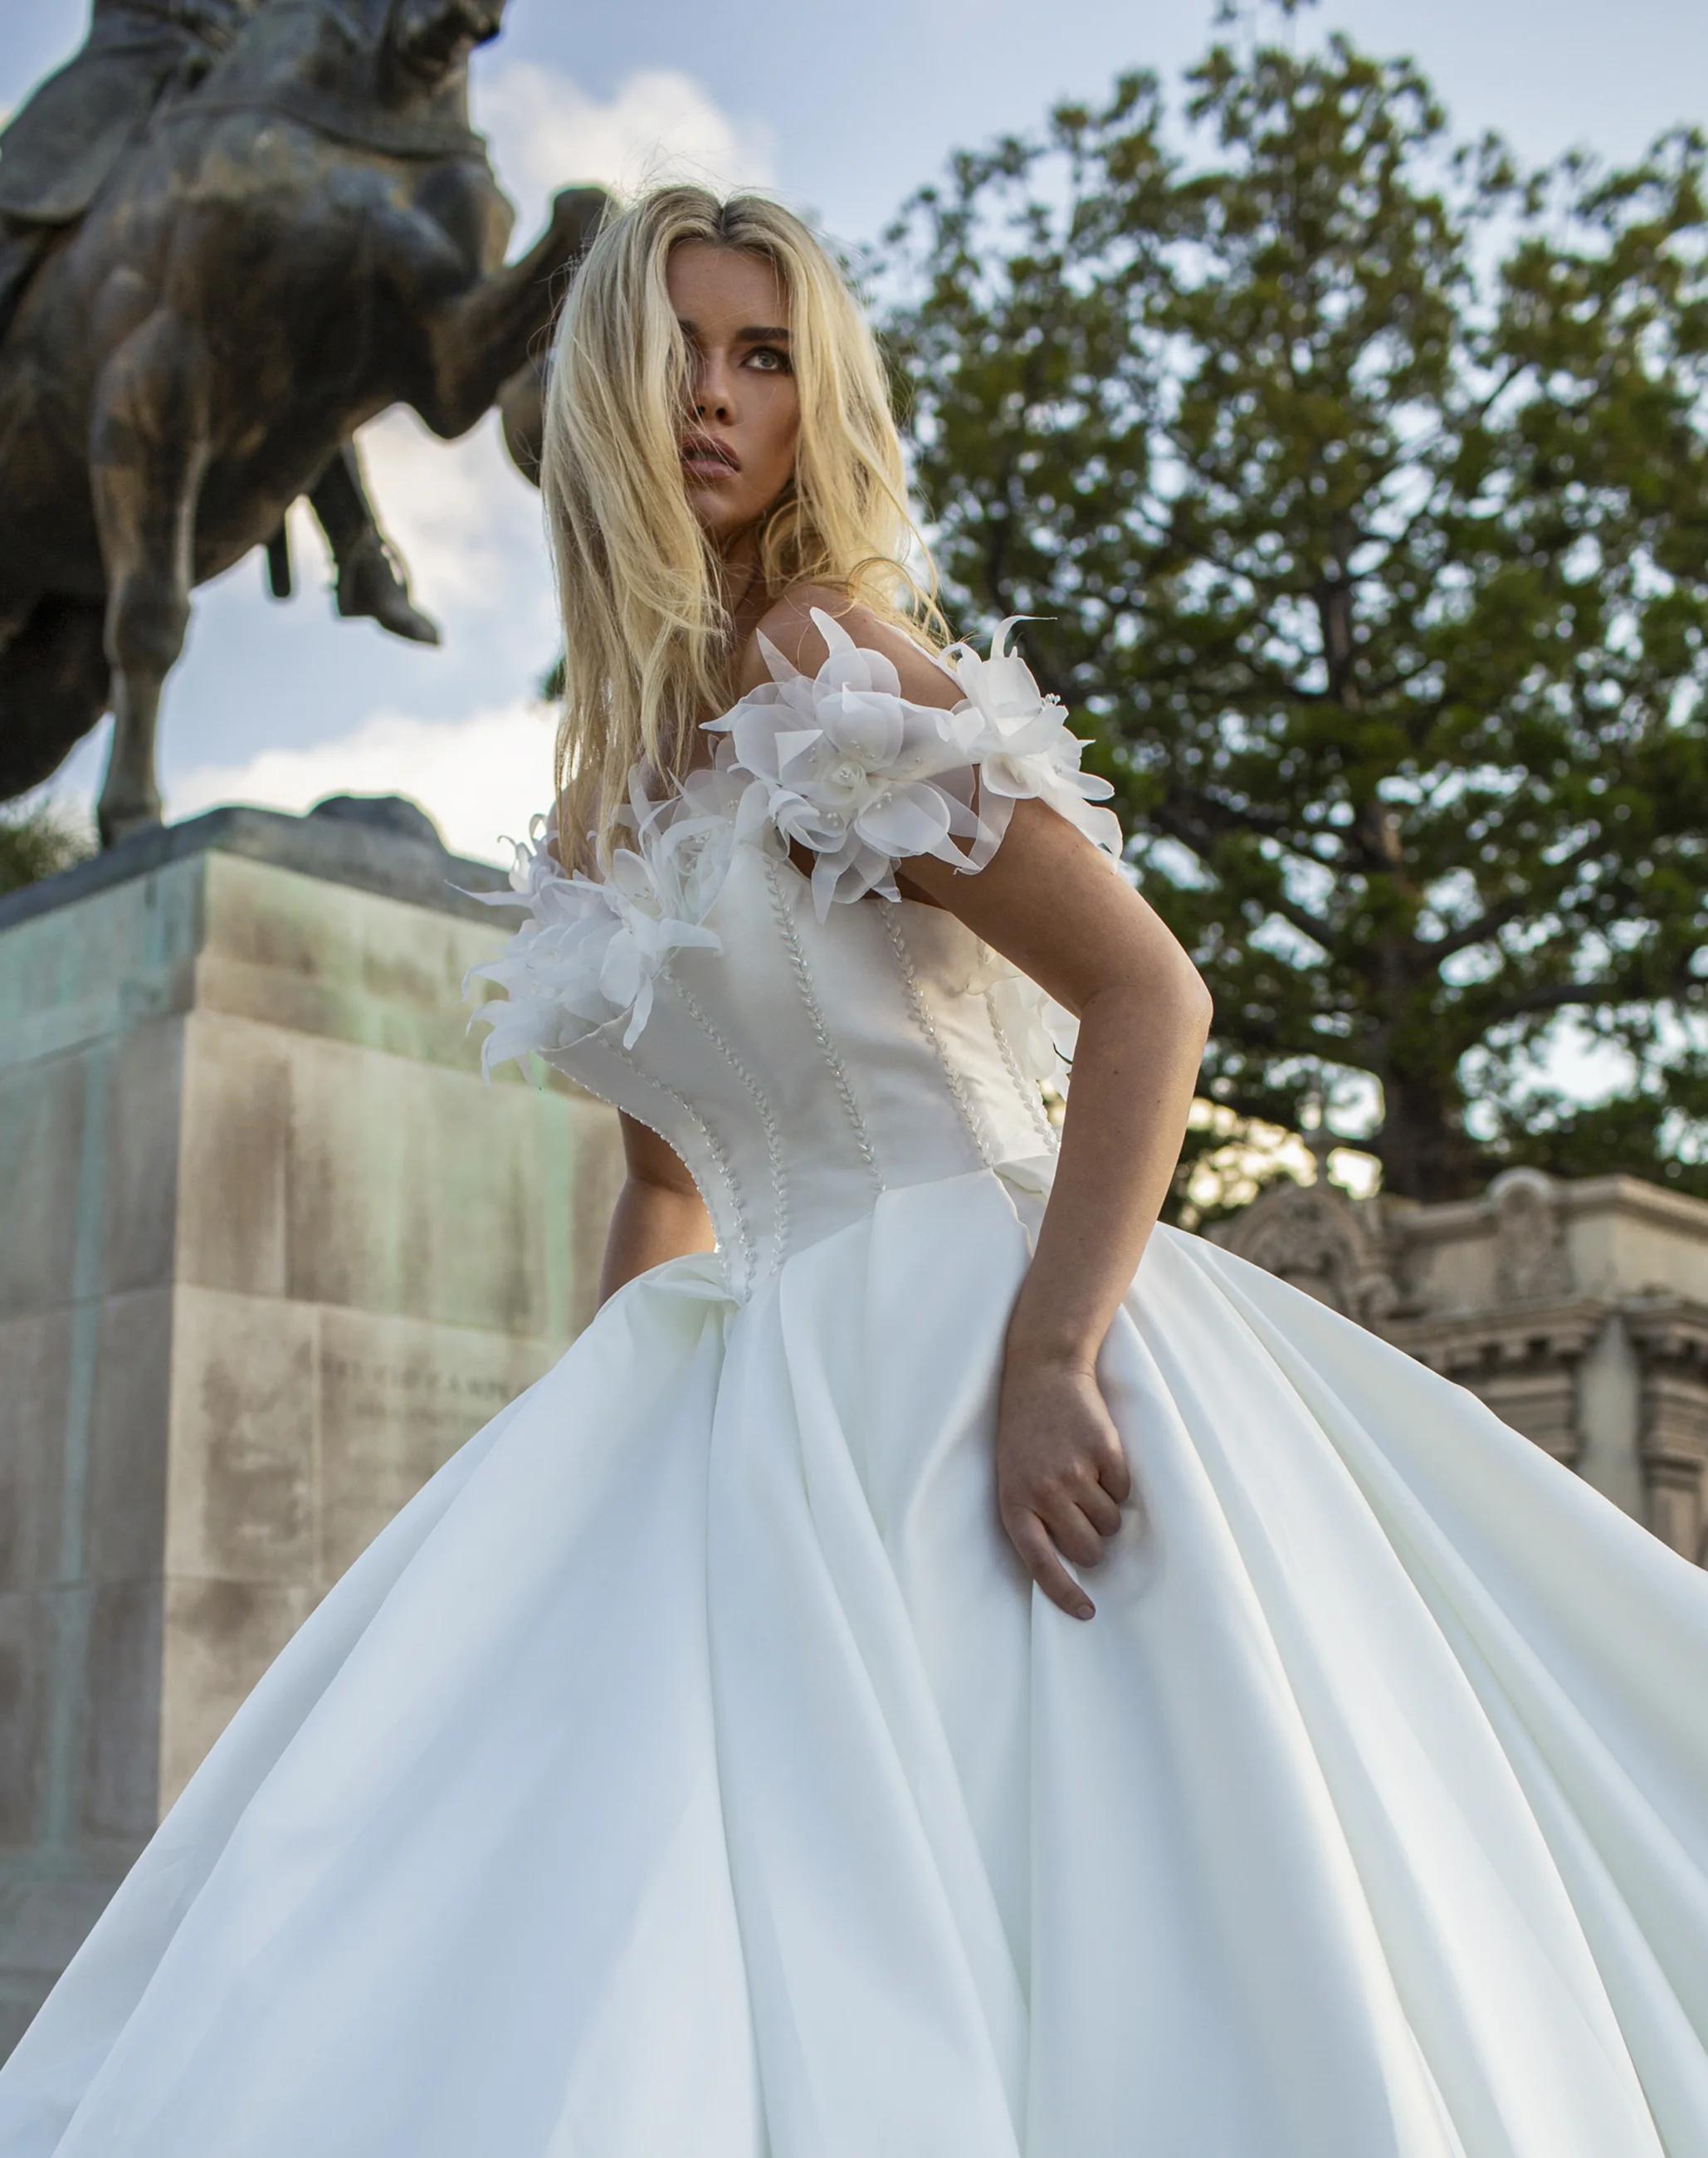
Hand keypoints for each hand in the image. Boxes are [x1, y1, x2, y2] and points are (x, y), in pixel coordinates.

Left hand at [995, 1348, 1132, 1620]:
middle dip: (1093, 1542)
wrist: (1042, 1374)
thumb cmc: (1025, 1434)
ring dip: (1105, 1509)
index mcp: (1015, 1503)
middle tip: (1083, 1515)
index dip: (1065, 1593)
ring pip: (1111, 1524)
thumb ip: (1034, 1517)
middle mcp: (1044, 1492)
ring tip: (1084, 1475)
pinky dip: (1117, 1481)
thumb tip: (1069, 1561)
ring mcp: (1076, 1471)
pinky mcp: (1105, 1452)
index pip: (1041, 1564)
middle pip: (1089, 1550)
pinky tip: (1096, 1455)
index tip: (1086, 1612)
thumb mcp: (1013, 1477)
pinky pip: (1124, 1491)